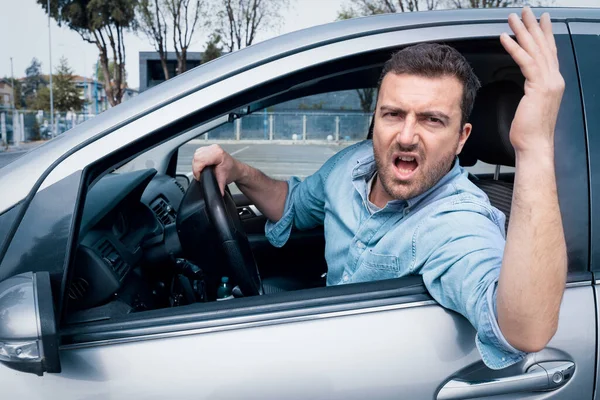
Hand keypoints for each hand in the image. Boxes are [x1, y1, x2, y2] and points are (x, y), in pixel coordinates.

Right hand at [192, 144, 242, 194]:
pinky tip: (203, 166)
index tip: (200, 177)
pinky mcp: (209, 148)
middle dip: (196, 168)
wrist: (236, 169)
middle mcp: (214, 149)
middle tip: (200, 175)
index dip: (197, 170)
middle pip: (197, 157)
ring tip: (202, 171)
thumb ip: (219, 186)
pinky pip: (198, 153)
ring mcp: (211, 147)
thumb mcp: (224, 180)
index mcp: (218, 154)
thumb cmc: (231, 172)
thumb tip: (218, 194)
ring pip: (196, 154)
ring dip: (196, 164)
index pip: (200, 160)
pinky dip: (198, 161)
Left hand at [500, 7, 564, 155]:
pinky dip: (514, 48)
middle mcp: (554, 79)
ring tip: (513, 17)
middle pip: (543, 46)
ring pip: (535, 50)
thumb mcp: (531, 107)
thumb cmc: (529, 132)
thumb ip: (531, 92)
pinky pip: (525, 61)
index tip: (540, 19)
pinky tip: (505, 37)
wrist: (534, 145)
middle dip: (534, 26)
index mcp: (553, 83)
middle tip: (526, 10)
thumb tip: (526, 87)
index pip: (549, 52)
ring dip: (522, 31)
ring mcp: (549, 82)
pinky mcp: (538, 87)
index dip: (544, 34)